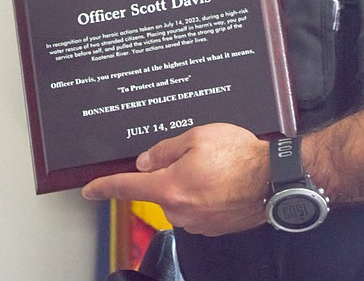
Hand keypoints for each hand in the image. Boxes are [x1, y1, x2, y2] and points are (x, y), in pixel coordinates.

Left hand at [82, 124, 270, 235]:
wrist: (273, 179)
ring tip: (219, 167)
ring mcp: (197, 222)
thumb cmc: (240, 156)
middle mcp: (179, 211)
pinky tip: (225, 181)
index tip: (90, 190)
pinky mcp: (214, 227)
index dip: (105, 187)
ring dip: (192, 184)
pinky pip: (199, 207)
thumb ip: (165, 149)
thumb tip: (147, 160)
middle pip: (161, 190)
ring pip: (182, 198)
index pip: (127, 187)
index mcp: (169, 187)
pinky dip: (207, 195)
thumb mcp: (197, 136)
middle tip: (199, 156)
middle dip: (172, 173)